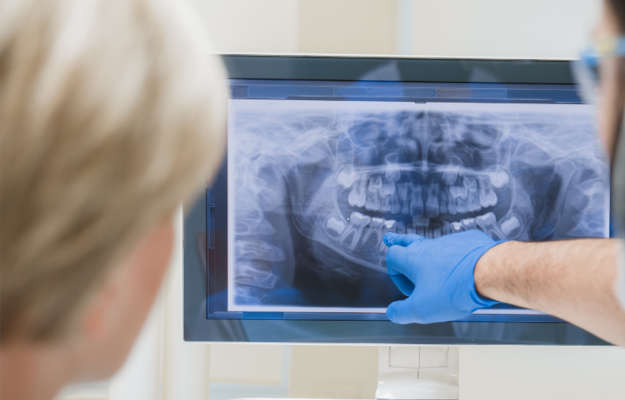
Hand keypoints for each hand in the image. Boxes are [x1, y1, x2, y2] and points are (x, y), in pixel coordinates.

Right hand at [384, 230, 502, 323]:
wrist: (490, 273)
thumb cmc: (455, 290)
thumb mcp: (421, 310)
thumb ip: (401, 313)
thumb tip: (392, 313)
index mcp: (413, 259)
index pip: (392, 258)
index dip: (396, 275)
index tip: (410, 291)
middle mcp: (429, 247)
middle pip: (408, 241)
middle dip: (398, 242)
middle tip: (390, 239)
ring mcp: (450, 242)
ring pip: (434, 246)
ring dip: (431, 256)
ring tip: (431, 262)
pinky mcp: (469, 241)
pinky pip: (458, 247)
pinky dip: (456, 257)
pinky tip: (463, 268)